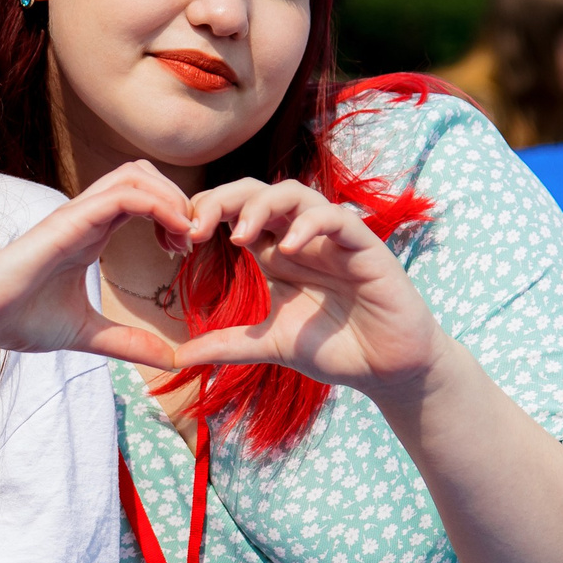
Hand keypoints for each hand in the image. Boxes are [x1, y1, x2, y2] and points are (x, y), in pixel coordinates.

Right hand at [0, 160, 195, 366]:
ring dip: (170, 197)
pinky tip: (173, 234)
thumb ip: (127, 342)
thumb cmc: (19, 320)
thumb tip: (168, 360)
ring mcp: (77, 213)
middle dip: (176, 198)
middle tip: (189, 240)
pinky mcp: (69, 219)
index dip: (172, 215)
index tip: (183, 252)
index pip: (141, 197)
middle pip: (143, 173)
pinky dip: (158, 205)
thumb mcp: (88, 334)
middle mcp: (86, 215)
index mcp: (90, 231)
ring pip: (136, 174)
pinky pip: (124, 195)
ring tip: (183, 236)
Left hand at [168, 178, 446, 404]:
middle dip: (223, 200)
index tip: (178, 241)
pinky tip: (289, 247)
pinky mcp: (366, 248)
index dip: (205, 215)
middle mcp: (302, 237)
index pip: (236, 213)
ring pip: (295, 193)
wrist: (388, 369)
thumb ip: (226, 346)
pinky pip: (336, 219)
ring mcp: (333, 239)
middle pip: (257, 192)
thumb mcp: (270, 346)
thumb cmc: (335, 349)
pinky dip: (310, 225)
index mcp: (277, 253)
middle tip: (196, 228)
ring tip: (240, 236)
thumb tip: (174, 358)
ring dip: (262, 206)